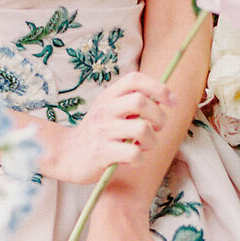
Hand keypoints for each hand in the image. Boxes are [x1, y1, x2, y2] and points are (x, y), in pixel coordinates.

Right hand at [37, 72, 173, 185]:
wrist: (67, 155)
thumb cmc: (98, 133)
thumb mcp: (110, 111)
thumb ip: (132, 103)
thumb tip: (164, 99)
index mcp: (108, 97)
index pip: (135, 79)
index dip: (159, 88)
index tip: (172, 102)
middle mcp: (104, 110)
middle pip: (141, 102)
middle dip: (159, 117)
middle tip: (156, 129)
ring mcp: (102, 131)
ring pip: (142, 129)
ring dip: (152, 141)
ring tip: (143, 147)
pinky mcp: (101, 153)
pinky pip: (133, 154)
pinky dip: (140, 160)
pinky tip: (132, 161)